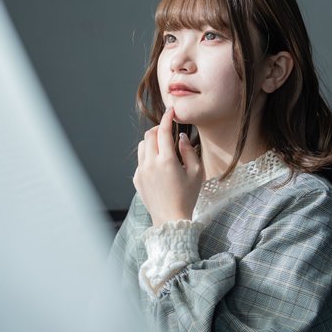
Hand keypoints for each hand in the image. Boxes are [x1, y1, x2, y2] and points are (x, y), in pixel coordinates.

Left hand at [133, 108, 203, 227]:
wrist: (170, 219)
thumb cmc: (187, 197)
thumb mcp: (196, 173)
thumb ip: (189, 151)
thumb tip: (181, 137)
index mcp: (166, 161)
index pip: (163, 131)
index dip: (167, 118)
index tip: (171, 111)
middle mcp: (150, 164)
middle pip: (149, 135)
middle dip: (158, 129)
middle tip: (167, 131)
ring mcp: (141, 172)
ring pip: (142, 146)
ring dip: (151, 142)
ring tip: (162, 148)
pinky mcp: (136, 179)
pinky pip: (140, 161)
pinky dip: (148, 157)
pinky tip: (158, 166)